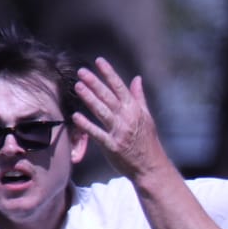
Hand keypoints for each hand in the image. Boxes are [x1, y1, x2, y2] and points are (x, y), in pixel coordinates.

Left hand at [72, 59, 169, 179]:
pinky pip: (97, 133)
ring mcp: (119, 132)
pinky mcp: (112, 146)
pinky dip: (86, 125)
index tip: (99, 61)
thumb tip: (137, 79)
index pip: (120, 88)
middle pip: (109, 97)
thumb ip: (139, 97)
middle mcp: (127, 119)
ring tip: (78, 86)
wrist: (151, 167)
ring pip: (102, 111)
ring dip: (89, 98)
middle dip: (95, 83)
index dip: (109, 74)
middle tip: (82, 72)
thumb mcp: (147, 117)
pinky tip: (76, 116)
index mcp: (135, 110)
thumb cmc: (148, 142)